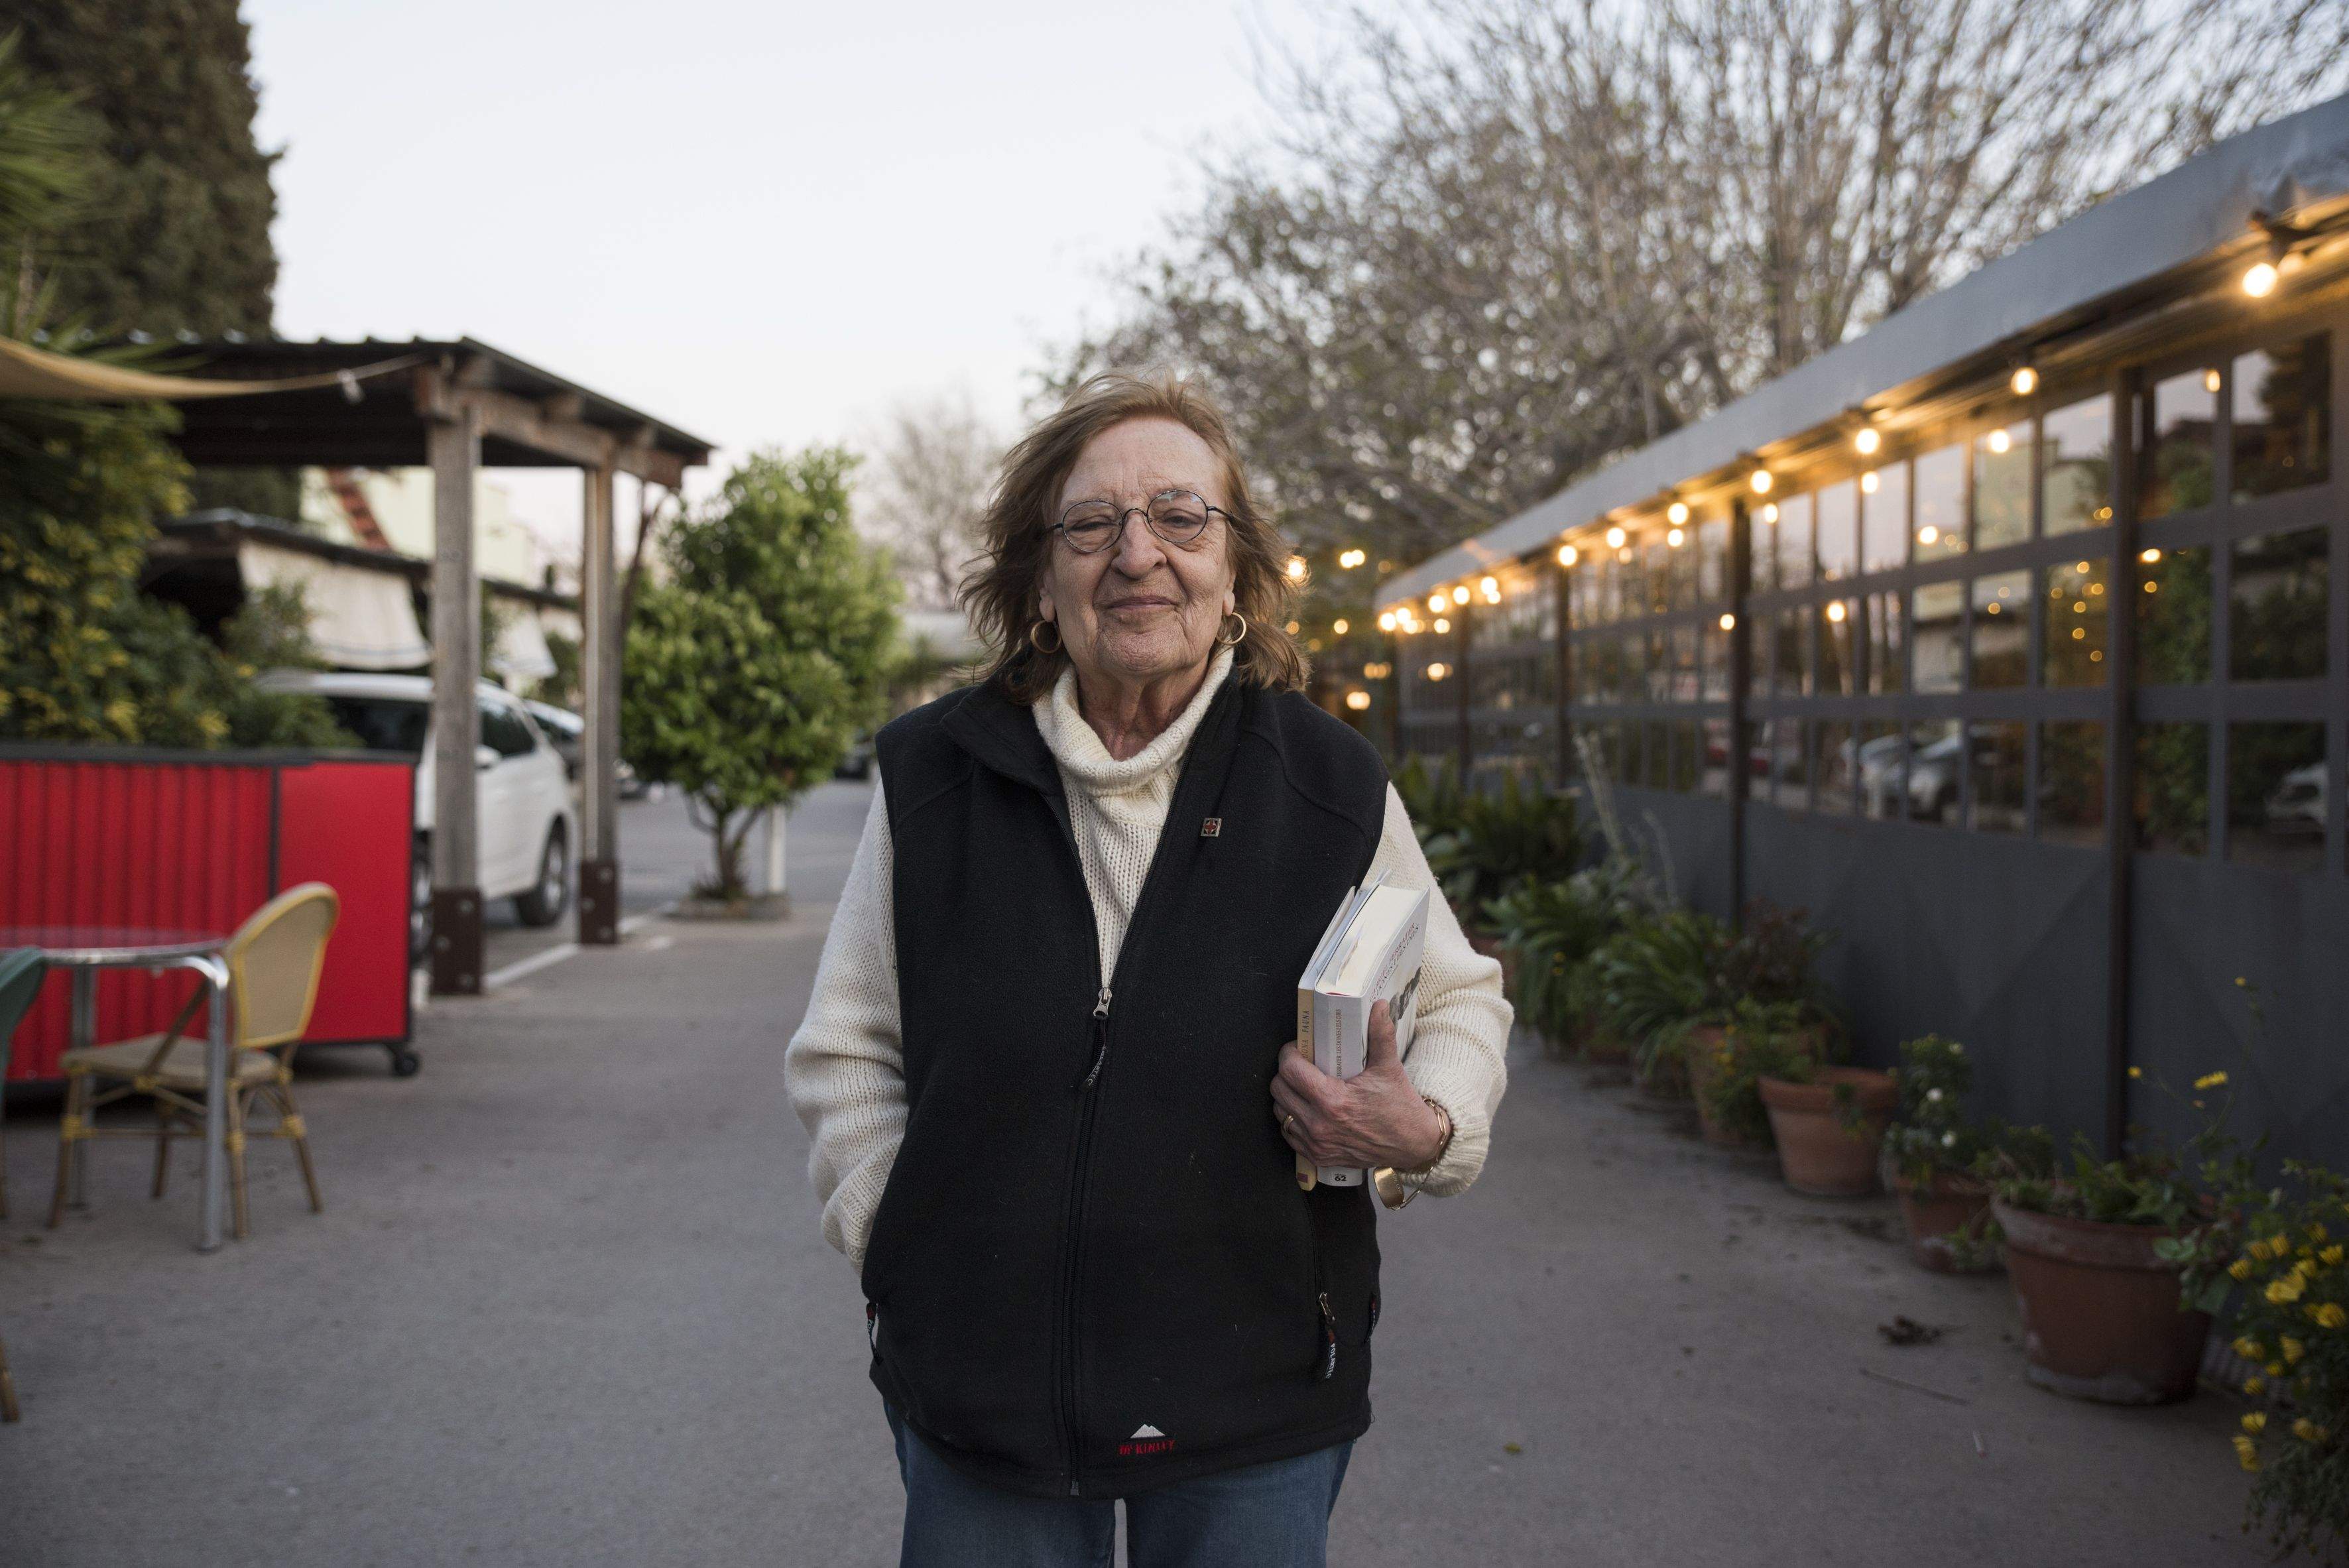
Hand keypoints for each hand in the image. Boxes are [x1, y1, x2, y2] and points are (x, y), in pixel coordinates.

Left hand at [1272, 1000, 1445, 1170]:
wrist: (1413, 1145)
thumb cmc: (1401, 1107)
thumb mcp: (1389, 1068)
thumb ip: (1380, 1034)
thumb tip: (1379, 1006)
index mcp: (1333, 1100)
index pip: (1290, 1070)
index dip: (1289, 1053)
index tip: (1298, 1048)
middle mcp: (1319, 1124)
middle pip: (1279, 1089)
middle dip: (1286, 1072)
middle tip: (1301, 1065)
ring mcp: (1317, 1143)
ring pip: (1280, 1112)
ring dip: (1287, 1096)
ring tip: (1304, 1086)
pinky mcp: (1318, 1156)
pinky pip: (1289, 1134)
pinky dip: (1293, 1119)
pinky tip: (1307, 1109)